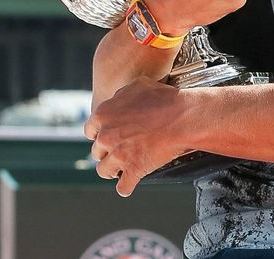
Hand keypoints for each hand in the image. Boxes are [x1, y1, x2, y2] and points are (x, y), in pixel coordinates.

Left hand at [83, 77, 190, 196]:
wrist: (183, 116)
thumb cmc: (164, 99)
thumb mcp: (136, 86)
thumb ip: (120, 97)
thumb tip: (117, 102)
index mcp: (103, 115)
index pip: (90, 131)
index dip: (100, 134)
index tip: (108, 136)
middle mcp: (106, 136)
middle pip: (97, 151)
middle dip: (107, 151)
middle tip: (118, 151)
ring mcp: (118, 154)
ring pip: (104, 171)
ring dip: (112, 170)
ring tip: (120, 170)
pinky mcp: (133, 169)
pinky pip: (123, 187)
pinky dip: (126, 187)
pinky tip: (129, 185)